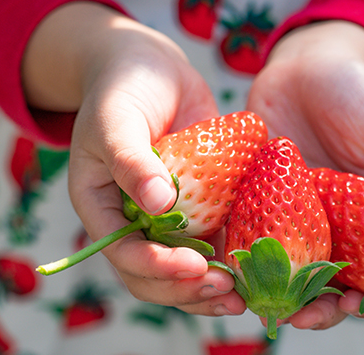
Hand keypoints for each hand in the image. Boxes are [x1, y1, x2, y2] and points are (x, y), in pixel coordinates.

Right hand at [23, 2, 242, 315]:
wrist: (148, 66)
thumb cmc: (121, 88)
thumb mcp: (117, 121)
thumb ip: (133, 162)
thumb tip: (158, 205)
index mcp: (101, 209)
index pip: (124, 254)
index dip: (157, 267)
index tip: (194, 264)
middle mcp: (131, 223)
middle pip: (153, 277)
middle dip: (188, 290)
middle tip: (226, 292)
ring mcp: (167, 219)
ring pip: (185, 270)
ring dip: (212, 287)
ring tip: (245, 296)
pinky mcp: (200, 207)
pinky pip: (215, 242)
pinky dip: (234, 259)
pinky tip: (262, 266)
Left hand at [246, 21, 363, 328]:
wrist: (307, 63)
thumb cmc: (360, 95)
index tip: (356, 305)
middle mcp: (325, 226)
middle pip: (319, 282)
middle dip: (311, 305)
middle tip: (297, 315)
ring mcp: (284, 214)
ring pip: (277, 268)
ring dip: (268, 290)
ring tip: (257, 301)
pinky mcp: (248, 198)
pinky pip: (239, 234)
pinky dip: (233, 255)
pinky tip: (225, 268)